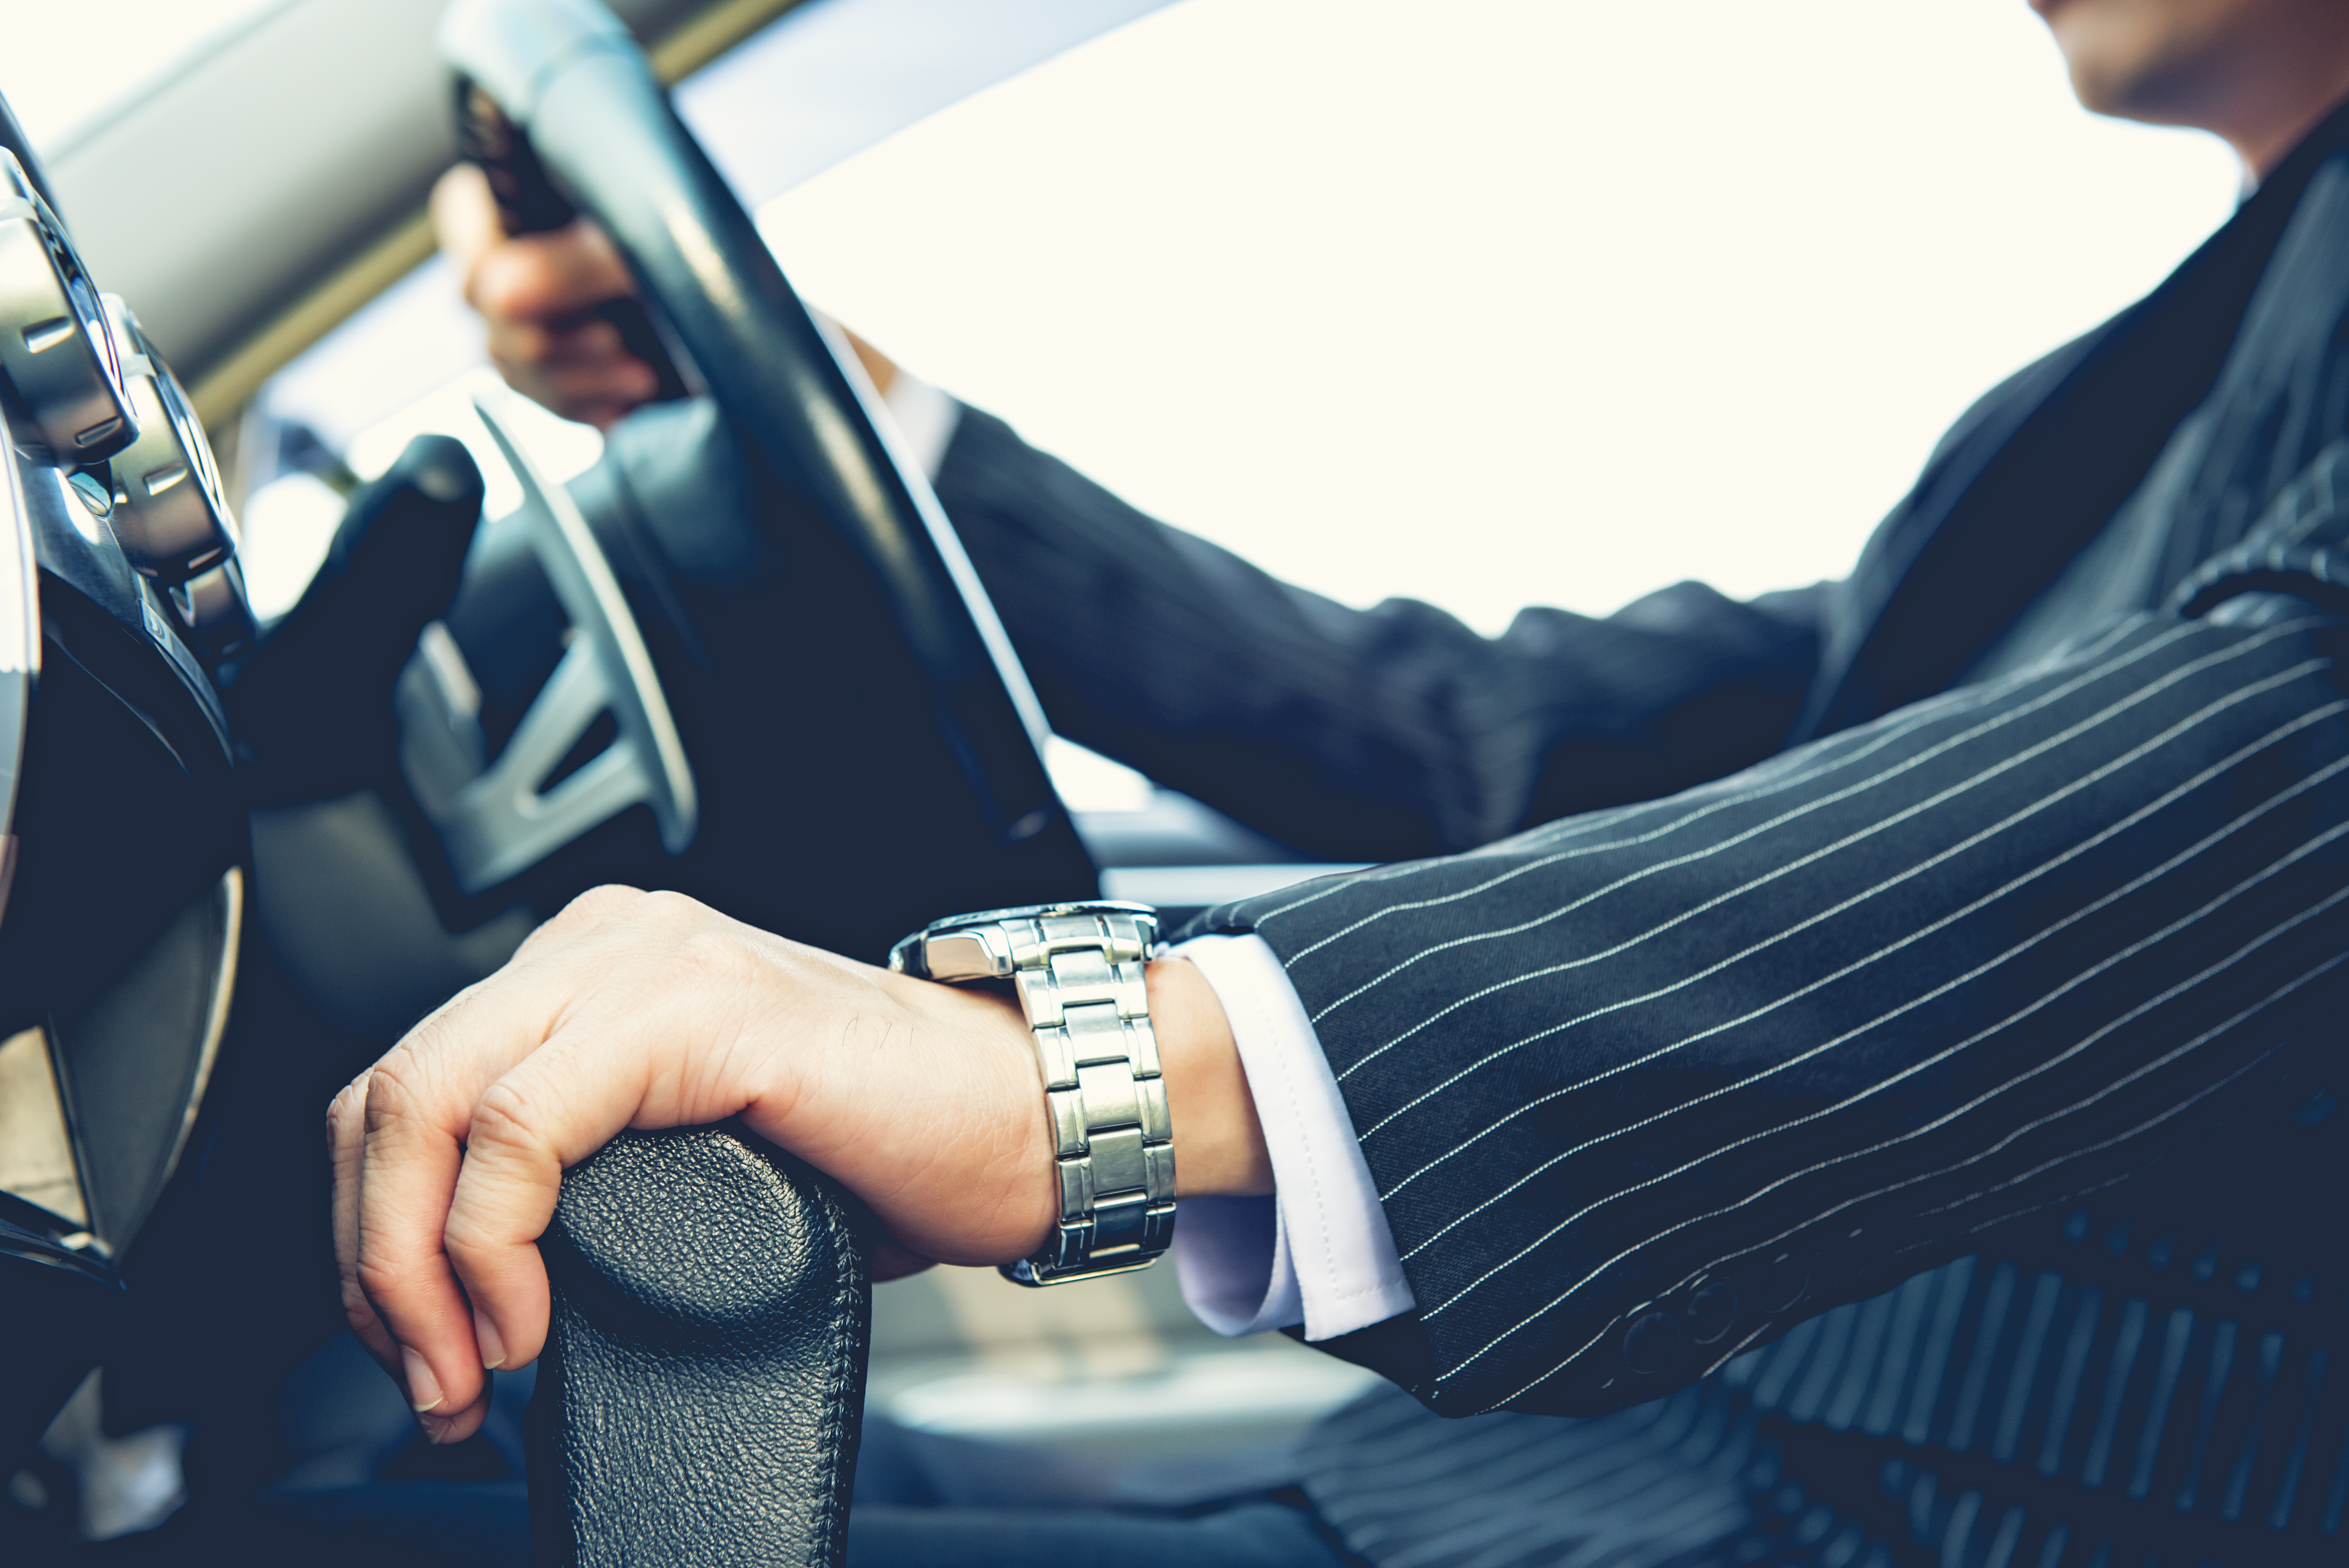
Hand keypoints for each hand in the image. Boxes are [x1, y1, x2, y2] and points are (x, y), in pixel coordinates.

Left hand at [329, 885, 1264, 1443]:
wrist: (1043, 1113)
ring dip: (412, 1265)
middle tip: (426, 1376)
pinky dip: (490, 1239)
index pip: (409, 1083)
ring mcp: (650, 961)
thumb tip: (490, 1281)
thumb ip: (596, 1170)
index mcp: (601, 964)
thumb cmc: (905, 1145)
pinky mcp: (700, 1008)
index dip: (375, 1228)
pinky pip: (521, 1124)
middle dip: (373, 1260)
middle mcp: (610, 941)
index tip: (416, 1343)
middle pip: (391, 1091)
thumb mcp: (704, 1149)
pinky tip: (525, 1316)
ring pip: (428, 1100)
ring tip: (464, 1365)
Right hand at [434, 163, 906, 428]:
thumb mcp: (673, 255)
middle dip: (546, 335)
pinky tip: (635, 404)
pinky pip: (548, 408)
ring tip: (642, 378)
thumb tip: (506, 285)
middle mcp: (548, 260)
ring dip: (572, 379)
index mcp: (561, 203)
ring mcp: (561, 322)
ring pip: (507, 363)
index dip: (482, 249)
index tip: (529, 287)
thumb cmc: (748, 283)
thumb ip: (585, 264)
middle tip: (620, 343)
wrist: (803, 355)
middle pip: (480, 303)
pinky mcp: (582, 383)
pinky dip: (589, 409)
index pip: (467, 211)